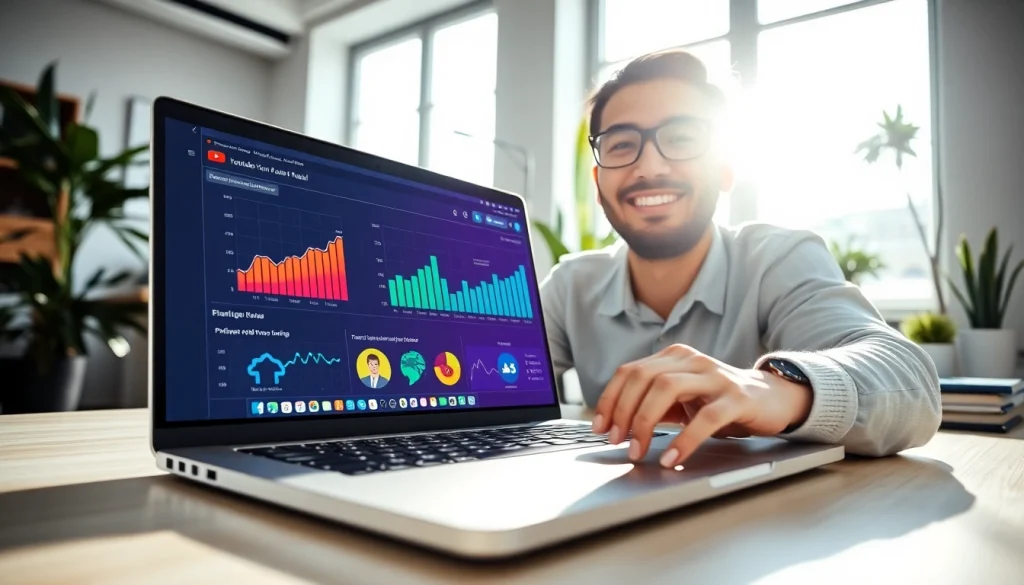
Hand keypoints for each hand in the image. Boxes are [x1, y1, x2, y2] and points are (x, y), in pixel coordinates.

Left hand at [591, 344, 812, 467]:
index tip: (599, 427)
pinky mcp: (737, 398)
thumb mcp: (682, 399)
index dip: (610, 399)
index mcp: (673, 358)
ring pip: (667, 389)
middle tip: (615, 441)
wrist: (772, 398)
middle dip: (623, 411)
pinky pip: (705, 417)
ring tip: (638, 451)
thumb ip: (653, 404)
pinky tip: (673, 457)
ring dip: (645, 422)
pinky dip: (684, 439)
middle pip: (643, 378)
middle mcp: (692, 361)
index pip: (630, 372)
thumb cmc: (719, 401)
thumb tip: (614, 425)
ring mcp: (715, 377)